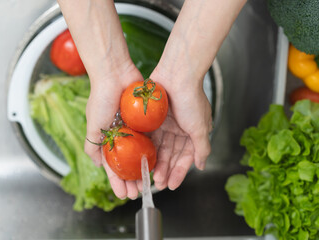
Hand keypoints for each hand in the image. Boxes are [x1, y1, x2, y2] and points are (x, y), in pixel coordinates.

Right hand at [84, 62, 144, 199]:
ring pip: (139, 154)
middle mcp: (119, 135)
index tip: (122, 194)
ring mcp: (132, 128)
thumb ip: (92, 146)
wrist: (116, 74)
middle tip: (138, 192)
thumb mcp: (93, 126)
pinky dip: (151, 152)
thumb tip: (97, 164)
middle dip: (131, 179)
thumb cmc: (101, 98)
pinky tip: (157, 163)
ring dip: (142, 169)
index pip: (111, 165)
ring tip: (149, 182)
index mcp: (105, 138)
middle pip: (126, 163)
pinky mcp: (144, 121)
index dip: (116, 180)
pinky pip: (149, 139)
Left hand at [150, 70, 211, 190]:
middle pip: (171, 154)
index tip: (172, 185)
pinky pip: (148, 136)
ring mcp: (165, 124)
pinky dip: (146, 148)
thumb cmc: (191, 99)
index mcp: (192, 132)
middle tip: (158, 183)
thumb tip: (202, 166)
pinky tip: (141, 159)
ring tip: (150, 175)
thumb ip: (202, 148)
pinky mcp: (152, 118)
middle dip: (166, 170)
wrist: (177, 74)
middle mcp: (178, 129)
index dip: (179, 172)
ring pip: (159, 148)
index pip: (185, 157)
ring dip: (156, 162)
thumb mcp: (201, 127)